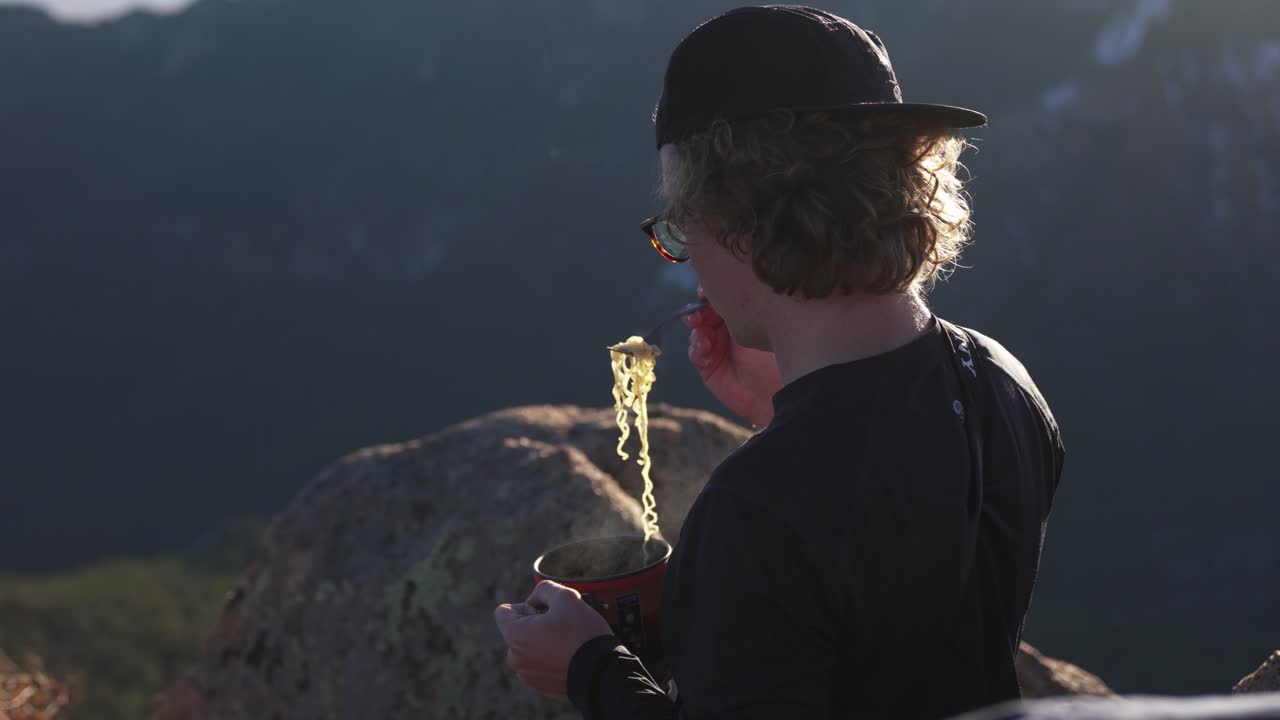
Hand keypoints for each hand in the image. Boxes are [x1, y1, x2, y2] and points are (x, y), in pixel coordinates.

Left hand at [494, 580, 614, 698]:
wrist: (604, 671)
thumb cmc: (582, 633)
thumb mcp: (565, 596)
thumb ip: (544, 589)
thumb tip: (536, 598)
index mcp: (515, 635)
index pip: (504, 611)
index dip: (527, 604)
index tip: (547, 611)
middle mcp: (515, 658)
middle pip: (518, 630)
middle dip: (536, 623)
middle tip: (562, 625)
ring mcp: (528, 675)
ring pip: (530, 648)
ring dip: (544, 641)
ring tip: (568, 641)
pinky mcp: (542, 687)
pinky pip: (541, 665)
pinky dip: (551, 658)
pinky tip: (570, 655)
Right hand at [684, 288, 783, 427]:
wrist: (773, 394)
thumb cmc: (773, 358)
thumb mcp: (755, 329)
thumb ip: (735, 311)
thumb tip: (716, 292)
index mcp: (743, 314)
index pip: (720, 298)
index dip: (708, 294)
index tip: (704, 294)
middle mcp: (728, 328)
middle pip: (703, 312)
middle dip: (697, 313)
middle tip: (697, 318)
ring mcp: (717, 347)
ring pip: (696, 332)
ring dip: (697, 335)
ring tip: (705, 343)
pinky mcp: (708, 366)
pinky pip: (694, 353)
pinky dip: (697, 352)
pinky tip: (706, 357)